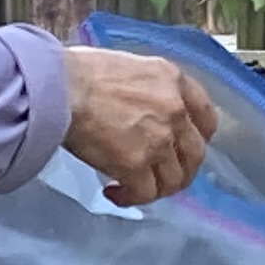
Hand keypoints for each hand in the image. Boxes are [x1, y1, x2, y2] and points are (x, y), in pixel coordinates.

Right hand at [58, 46, 215, 204]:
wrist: (58, 88)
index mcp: (173, 81)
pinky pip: (145, 193)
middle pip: (195, 154)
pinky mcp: (137, 165)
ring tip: (134, 189)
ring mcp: (159, 140)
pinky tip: (113, 193)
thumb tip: (140, 107)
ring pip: (174, 179)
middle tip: (160, 177)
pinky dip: (131, 198)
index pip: (206, 117)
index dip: (199, 138)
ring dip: (157, 189)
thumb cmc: (78, 71)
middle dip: (181, 171)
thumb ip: (147, 87)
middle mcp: (175, 111)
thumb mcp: (128, 65)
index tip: (185, 148)